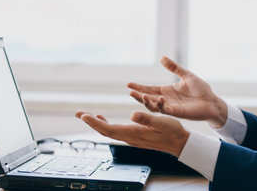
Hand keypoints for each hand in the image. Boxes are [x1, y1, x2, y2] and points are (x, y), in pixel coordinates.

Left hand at [75, 110, 189, 156]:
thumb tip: (132, 115)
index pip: (109, 128)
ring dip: (96, 123)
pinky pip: (115, 131)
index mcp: (134, 132)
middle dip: (90, 122)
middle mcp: (130, 137)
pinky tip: (103, 119)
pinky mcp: (134, 136)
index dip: (95, 122)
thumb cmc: (171, 131)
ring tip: (86, 115)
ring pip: (109, 131)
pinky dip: (105, 124)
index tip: (84, 115)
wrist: (178, 142)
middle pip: (105, 131)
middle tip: (78, 113)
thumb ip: (146, 119)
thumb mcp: (160, 122)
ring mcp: (131, 137)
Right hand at [128, 56, 227, 127]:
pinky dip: (160, 105)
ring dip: (146, 102)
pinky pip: (165, 110)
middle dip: (138, 95)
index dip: (139, 87)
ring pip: (154, 107)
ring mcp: (171, 106)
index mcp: (167, 90)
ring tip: (140, 96)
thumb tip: (162, 58)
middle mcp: (166, 99)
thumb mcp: (186, 75)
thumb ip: (174, 68)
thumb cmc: (201, 89)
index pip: (149, 89)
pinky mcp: (177, 112)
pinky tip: (158, 99)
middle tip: (130, 92)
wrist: (212, 101)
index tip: (128, 84)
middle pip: (148, 98)